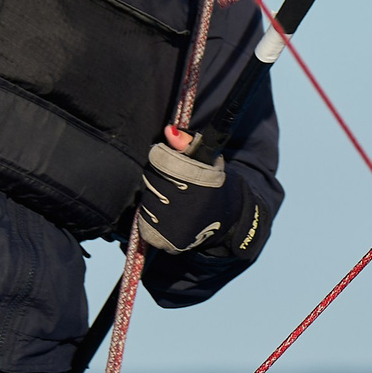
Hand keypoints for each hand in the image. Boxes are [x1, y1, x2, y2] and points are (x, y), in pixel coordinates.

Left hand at [135, 130, 264, 255]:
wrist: (226, 221)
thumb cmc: (214, 184)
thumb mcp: (209, 158)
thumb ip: (188, 142)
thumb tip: (169, 131)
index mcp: (201, 180)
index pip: (160, 159)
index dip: (163, 157)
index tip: (169, 159)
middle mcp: (189, 205)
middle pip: (151, 179)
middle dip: (159, 177)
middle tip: (173, 180)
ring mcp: (178, 225)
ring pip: (147, 200)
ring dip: (154, 196)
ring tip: (172, 198)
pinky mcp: (168, 241)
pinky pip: (145, 221)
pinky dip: (152, 216)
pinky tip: (167, 213)